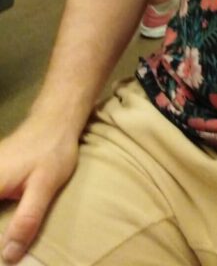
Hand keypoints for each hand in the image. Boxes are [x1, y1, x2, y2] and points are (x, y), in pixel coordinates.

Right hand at [0, 118, 78, 263]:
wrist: (55, 120)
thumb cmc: (52, 150)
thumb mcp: (45, 186)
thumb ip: (26, 219)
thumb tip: (9, 255)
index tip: (3, 251)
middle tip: (10, 246)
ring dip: (1, 220)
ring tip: (9, 236)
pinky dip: (0, 207)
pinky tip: (8, 219)